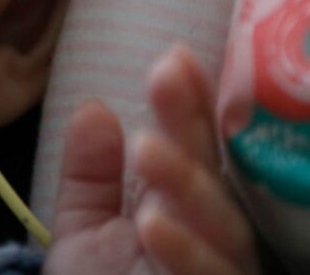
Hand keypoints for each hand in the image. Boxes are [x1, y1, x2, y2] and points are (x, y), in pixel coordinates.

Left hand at [44, 46, 258, 274]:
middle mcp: (222, 244)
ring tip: (148, 148)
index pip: (200, 151)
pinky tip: (152, 222)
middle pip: (216, 180)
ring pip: (223, 231)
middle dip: (192, 127)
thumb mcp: (85, 237)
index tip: (173, 56)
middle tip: (167, 76)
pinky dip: (184, 252)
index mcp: (194, 215)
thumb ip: (91, 176)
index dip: (190, 105)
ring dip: (186, 185)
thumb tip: (94, 107)